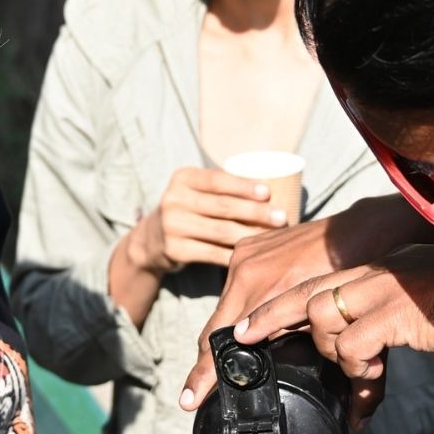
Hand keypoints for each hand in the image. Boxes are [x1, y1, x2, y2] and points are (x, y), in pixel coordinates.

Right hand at [128, 167, 287, 274]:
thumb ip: (222, 188)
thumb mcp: (196, 190)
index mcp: (183, 178)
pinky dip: (235, 255)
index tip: (267, 192)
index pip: (216, 180)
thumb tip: (273, 191)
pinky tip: (254, 254)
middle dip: (255, 213)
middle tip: (281, 217)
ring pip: (220, 232)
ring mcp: (172, 226)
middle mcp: (174, 200)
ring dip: (251, 235)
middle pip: (222, 207)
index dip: (243, 186)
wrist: (153, 238)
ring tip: (273, 236)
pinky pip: (213, 253)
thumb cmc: (190, 209)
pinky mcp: (175, 250)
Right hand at [178, 194, 422, 410]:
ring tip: (214, 368)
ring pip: (224, 308)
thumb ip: (302, 342)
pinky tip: (237, 333)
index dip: (205, 374)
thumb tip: (298, 380)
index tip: (189, 399)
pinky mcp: (247, 247)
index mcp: (262, 286)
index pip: (222, 339)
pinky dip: (235, 311)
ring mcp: (243, 255)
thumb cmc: (354, 272)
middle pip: (215, 327)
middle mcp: (244, 268)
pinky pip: (234, 288)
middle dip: (206, 363)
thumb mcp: (327, 314)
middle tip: (192, 396)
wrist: (362, 228)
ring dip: (222, 337)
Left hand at [231, 243, 433, 425]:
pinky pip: (352, 344)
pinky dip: (356, 369)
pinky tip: (373, 383)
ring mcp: (386, 289)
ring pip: (322, 318)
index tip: (248, 324)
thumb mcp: (425, 306)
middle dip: (268, 319)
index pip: (318, 281)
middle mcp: (378, 272)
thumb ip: (392, 318)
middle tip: (242, 339)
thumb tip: (370, 349)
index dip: (281, 304)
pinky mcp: (397, 312)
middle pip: (305, 292)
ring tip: (360, 373)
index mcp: (383, 269)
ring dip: (332, 354)